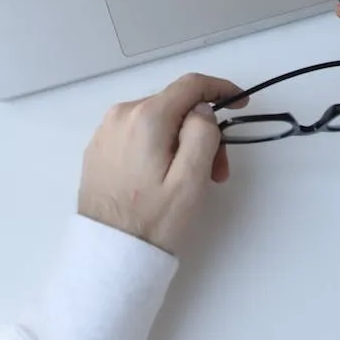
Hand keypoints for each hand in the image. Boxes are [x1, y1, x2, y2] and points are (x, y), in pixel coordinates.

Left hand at [77, 73, 246, 254]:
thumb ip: (203, 134)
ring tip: (190, 182)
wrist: (108, 254)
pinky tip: (162, 178)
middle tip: (217, 171)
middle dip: (202, 130)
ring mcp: (106, 130)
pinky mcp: (98, 148)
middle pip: (174, 106)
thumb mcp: (190, 180)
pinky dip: (157, 146)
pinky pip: (136, 133)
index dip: (220, 88)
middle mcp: (121, 114)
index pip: (190, 85)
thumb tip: (201, 109)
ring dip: (180, 140)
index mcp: (146, 117)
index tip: (241, 103)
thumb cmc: (153, 221)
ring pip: (156, 120)